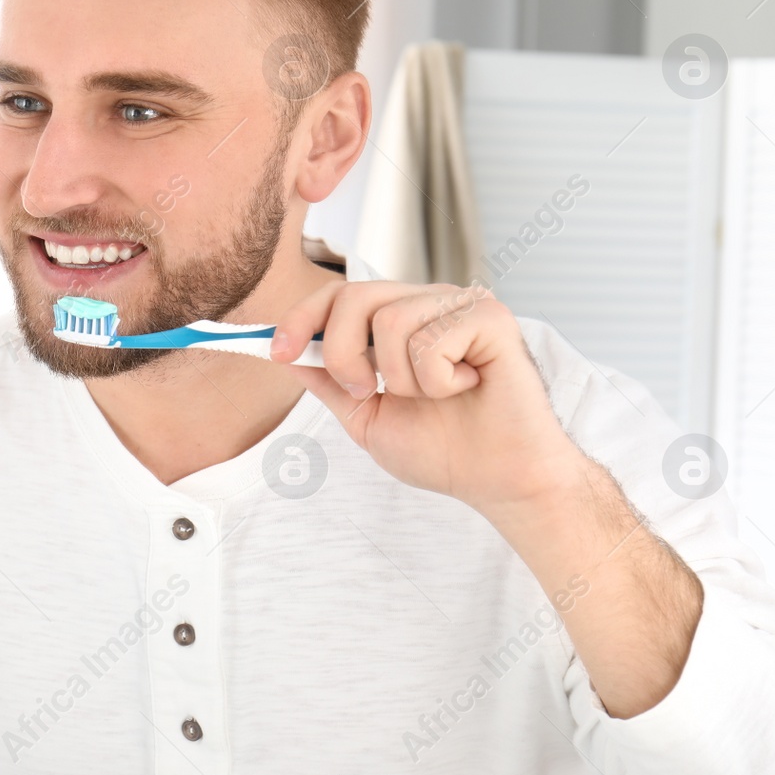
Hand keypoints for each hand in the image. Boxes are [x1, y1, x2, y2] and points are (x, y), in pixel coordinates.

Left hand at [272, 280, 582, 516]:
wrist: (498, 481)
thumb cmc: (445, 450)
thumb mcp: (367, 417)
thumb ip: (329, 381)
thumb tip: (286, 352)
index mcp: (400, 319)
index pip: (339, 294)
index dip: (301, 318)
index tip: (276, 351)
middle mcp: (428, 302)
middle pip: (354, 297)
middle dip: (343, 355)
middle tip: (368, 393)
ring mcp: (460, 305)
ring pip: (390, 320)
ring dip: (401, 379)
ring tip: (435, 396)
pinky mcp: (489, 317)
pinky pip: (430, 338)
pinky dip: (437, 380)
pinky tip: (465, 389)